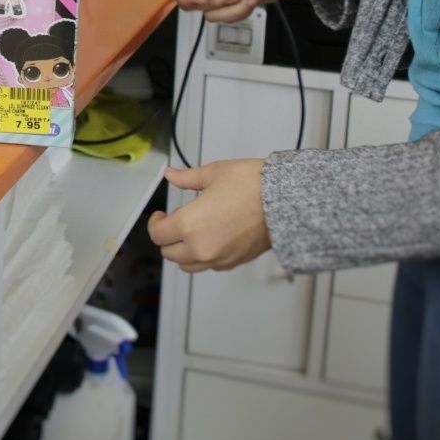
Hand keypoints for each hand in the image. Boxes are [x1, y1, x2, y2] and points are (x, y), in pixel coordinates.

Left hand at [149, 161, 270, 272]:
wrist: (284, 200)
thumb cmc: (251, 185)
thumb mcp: (213, 173)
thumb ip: (186, 178)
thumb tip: (171, 175)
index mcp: (189, 226)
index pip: (158, 234)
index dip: (155, 222)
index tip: (161, 215)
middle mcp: (200, 247)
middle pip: (169, 253)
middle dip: (167, 237)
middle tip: (176, 220)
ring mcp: (218, 258)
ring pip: (187, 265)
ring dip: (183, 251)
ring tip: (192, 231)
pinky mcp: (233, 262)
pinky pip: (209, 266)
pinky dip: (204, 256)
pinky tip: (211, 237)